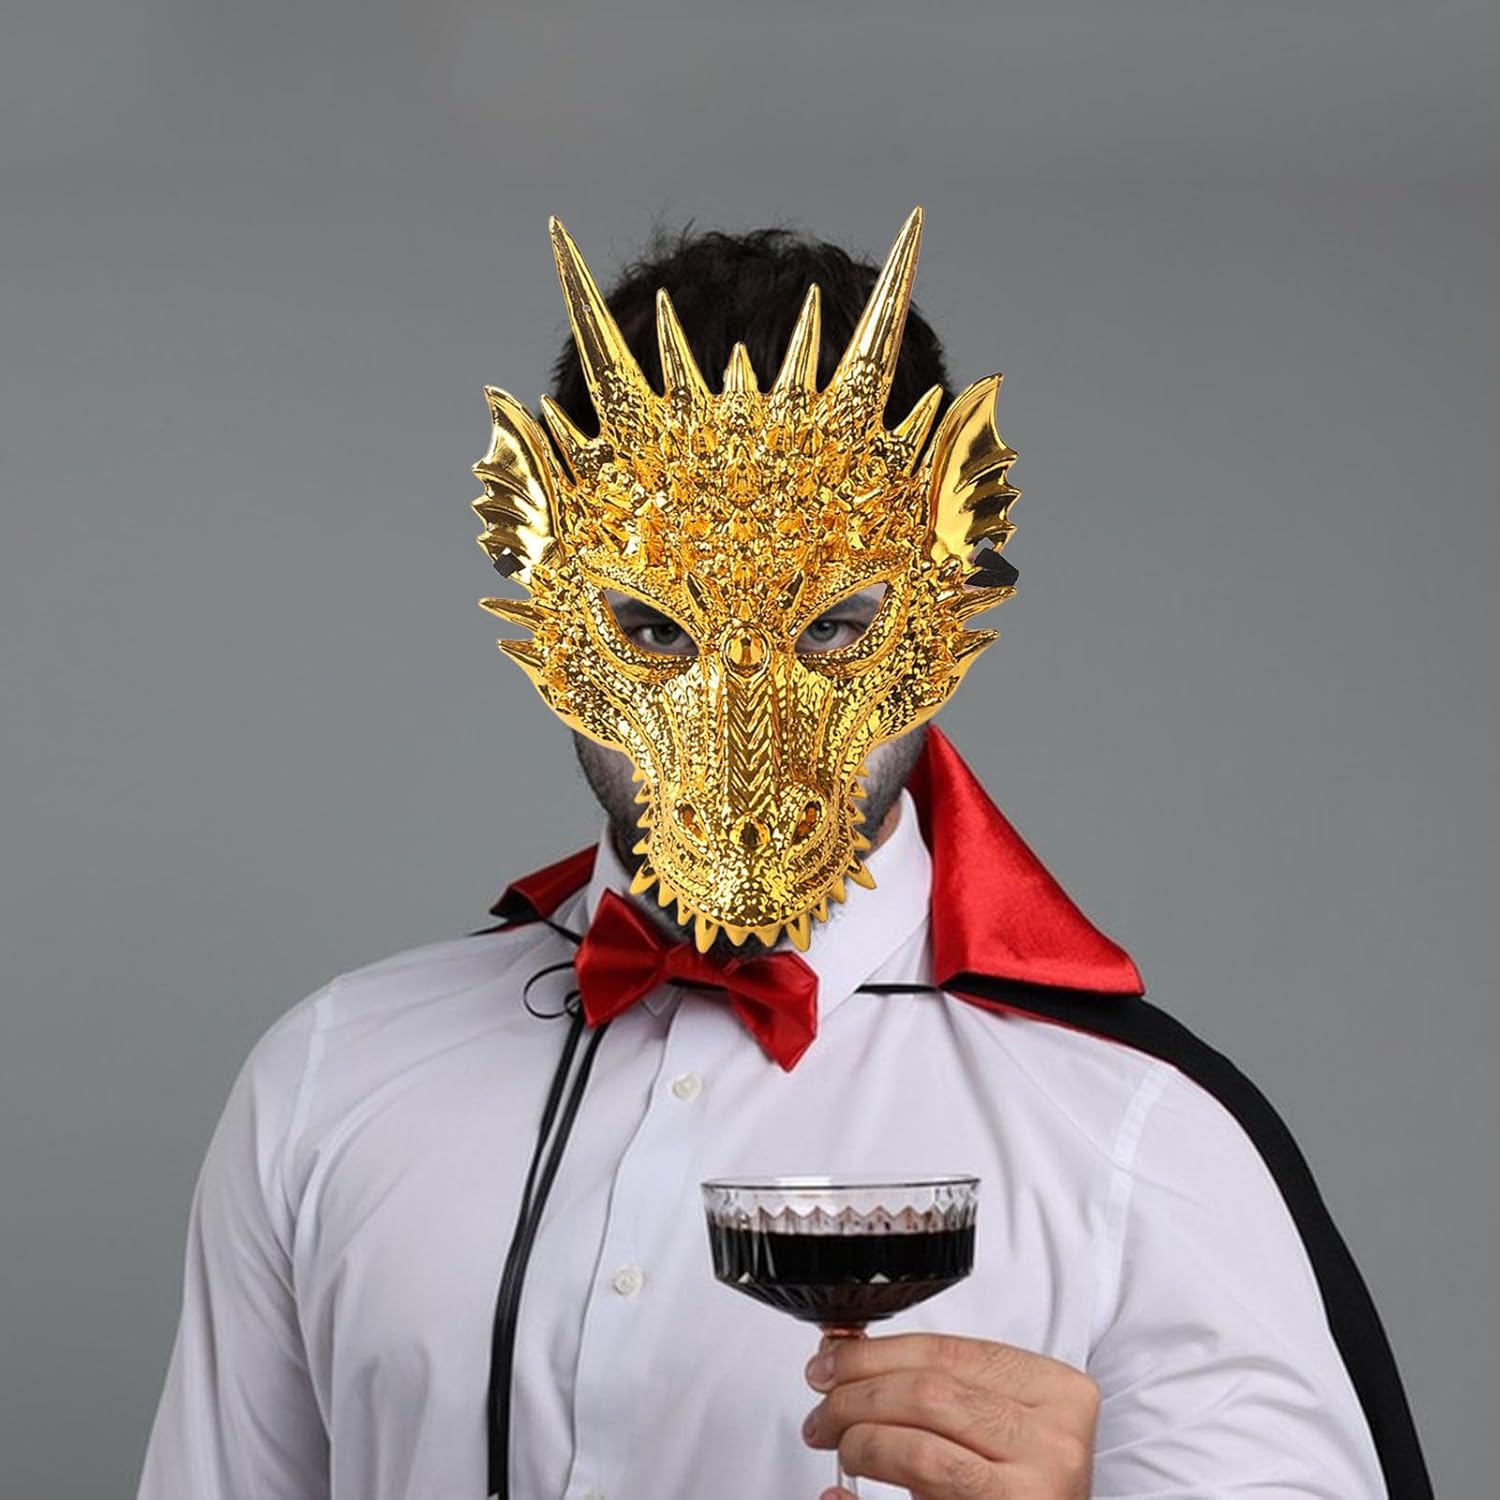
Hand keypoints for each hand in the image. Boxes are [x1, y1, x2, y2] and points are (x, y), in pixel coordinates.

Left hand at [801, 1332, 1098, 1498]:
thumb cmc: (1022, 1480)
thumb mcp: (995, 1418)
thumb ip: (939, 1383)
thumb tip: (843, 1357)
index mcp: (1057, 1393)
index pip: (946, 1352)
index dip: (874, 1353)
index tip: (831, 1363)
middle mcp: (1054, 1443)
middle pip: (928, 1395)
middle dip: (857, 1395)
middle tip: (824, 1410)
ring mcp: (1034, 1493)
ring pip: (920, 1451)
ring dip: (860, 1441)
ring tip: (838, 1443)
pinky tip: (842, 1493)